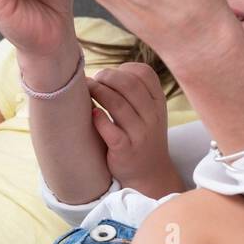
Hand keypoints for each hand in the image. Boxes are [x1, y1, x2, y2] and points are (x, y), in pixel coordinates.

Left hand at [86, 63, 181, 197]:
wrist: (150, 174)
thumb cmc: (142, 136)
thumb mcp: (149, 112)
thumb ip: (135, 92)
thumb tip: (103, 72)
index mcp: (158, 103)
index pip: (144, 74)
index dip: (123, 69)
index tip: (108, 76)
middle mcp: (152, 117)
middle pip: (129, 85)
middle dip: (106, 77)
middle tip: (92, 81)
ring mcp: (140, 134)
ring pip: (117, 104)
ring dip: (97, 93)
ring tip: (85, 92)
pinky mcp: (126, 151)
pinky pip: (111, 131)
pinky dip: (98, 119)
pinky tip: (92, 114)